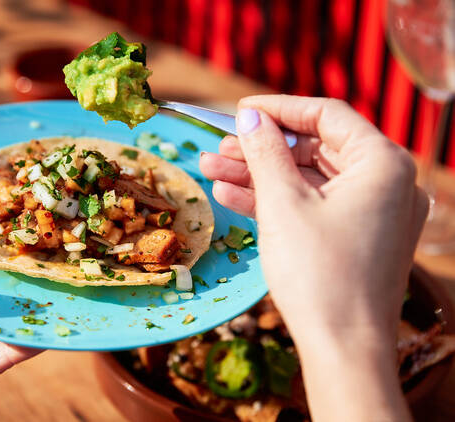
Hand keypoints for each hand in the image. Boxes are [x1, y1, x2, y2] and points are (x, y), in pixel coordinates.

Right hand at [200, 95, 427, 421]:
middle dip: (260, 149)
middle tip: (217, 148)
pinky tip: (231, 195)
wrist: (343, 348)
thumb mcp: (284, 204)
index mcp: (383, 164)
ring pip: (309, 179)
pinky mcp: (356, 238)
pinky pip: (313, 206)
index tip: (239, 110)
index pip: (327, 116)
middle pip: (315, 148)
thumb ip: (265, 153)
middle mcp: (386, 184)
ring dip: (259, 175)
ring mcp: (372, 213)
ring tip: (210, 170)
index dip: (279, 109)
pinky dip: (276, 201)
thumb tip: (249, 118)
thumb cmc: (320, 274)